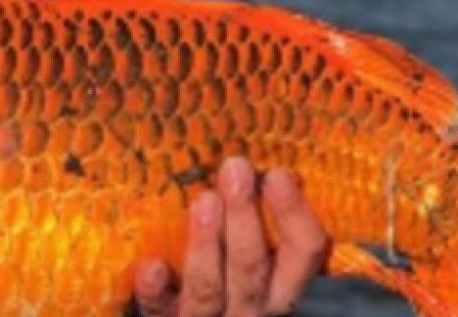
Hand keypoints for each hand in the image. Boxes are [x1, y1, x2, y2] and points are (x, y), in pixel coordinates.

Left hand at [132, 157, 328, 316]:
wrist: (199, 312)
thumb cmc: (229, 262)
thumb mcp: (256, 246)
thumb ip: (257, 212)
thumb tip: (246, 157)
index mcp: (281, 284)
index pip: (305, 253)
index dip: (295, 215)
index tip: (276, 174)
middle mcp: (252, 307)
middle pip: (252, 269)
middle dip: (244, 218)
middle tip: (235, 170)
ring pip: (209, 289)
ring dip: (206, 244)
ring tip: (203, 201)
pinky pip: (162, 309)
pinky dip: (157, 289)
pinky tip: (152, 265)